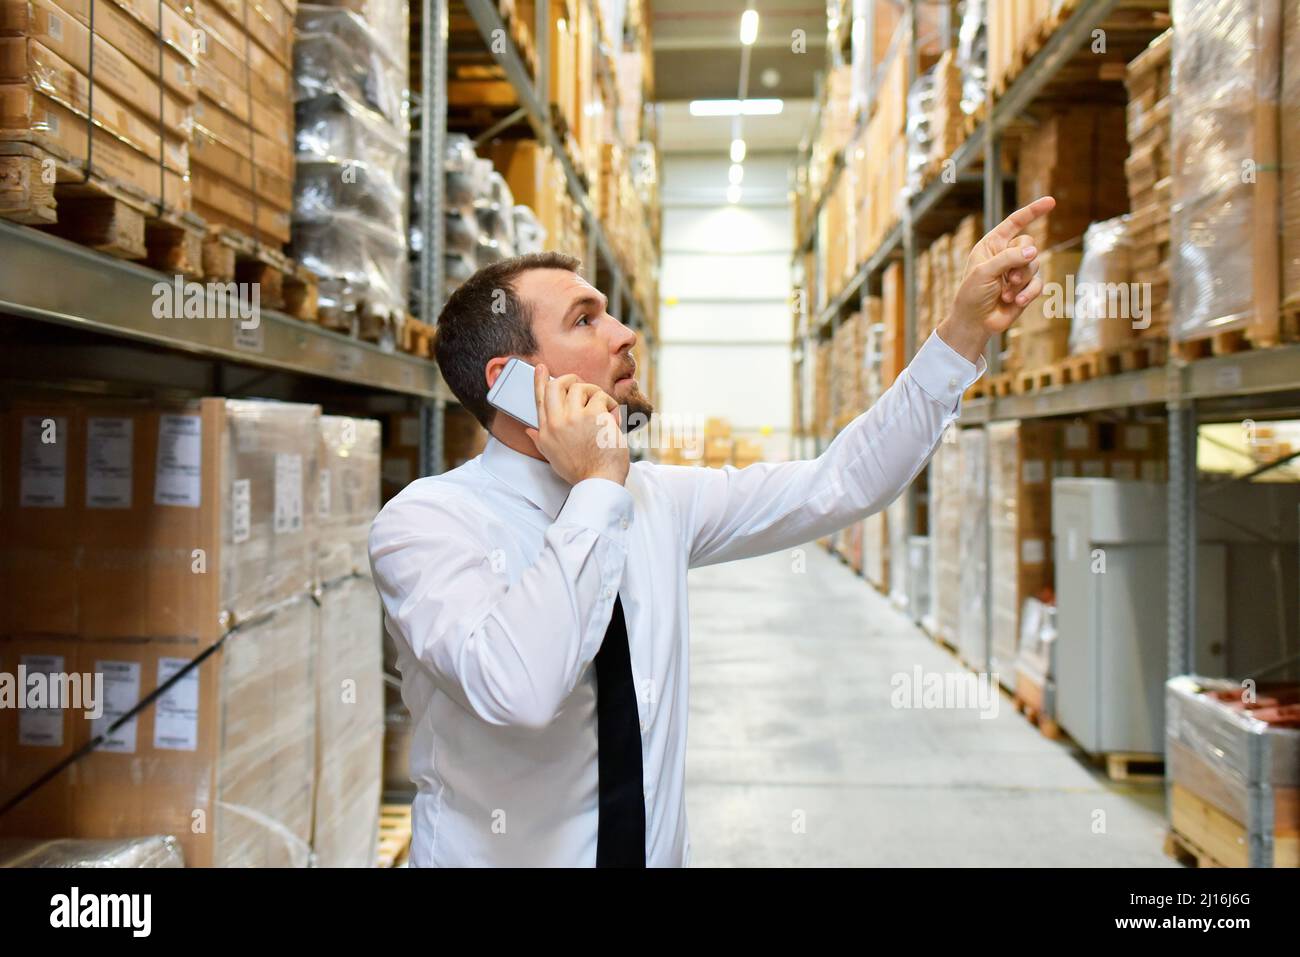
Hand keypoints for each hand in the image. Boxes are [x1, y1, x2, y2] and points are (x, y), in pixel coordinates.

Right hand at [524, 362, 629, 485]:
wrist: (599, 481)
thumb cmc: (581, 471)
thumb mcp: (553, 457)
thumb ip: (540, 440)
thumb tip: (528, 429)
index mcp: (545, 432)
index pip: (539, 399)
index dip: (539, 380)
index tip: (541, 368)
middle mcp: (556, 422)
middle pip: (558, 385)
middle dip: (571, 379)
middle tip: (582, 386)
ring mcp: (574, 418)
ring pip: (582, 387)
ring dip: (596, 394)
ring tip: (603, 409)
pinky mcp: (594, 416)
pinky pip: (602, 397)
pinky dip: (611, 405)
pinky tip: (613, 418)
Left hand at [939, 196, 1056, 362]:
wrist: (974, 323)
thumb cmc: (972, 295)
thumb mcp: (985, 272)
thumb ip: (1008, 258)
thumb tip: (1033, 251)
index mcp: (992, 245)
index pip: (1014, 222)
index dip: (1032, 211)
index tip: (1051, 201)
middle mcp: (1006, 255)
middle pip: (1029, 244)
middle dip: (1021, 262)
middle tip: (1009, 279)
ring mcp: (1017, 271)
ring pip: (1035, 264)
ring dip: (1020, 281)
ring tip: (1005, 294)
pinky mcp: (1026, 288)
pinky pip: (1038, 283)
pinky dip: (1028, 293)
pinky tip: (1015, 302)